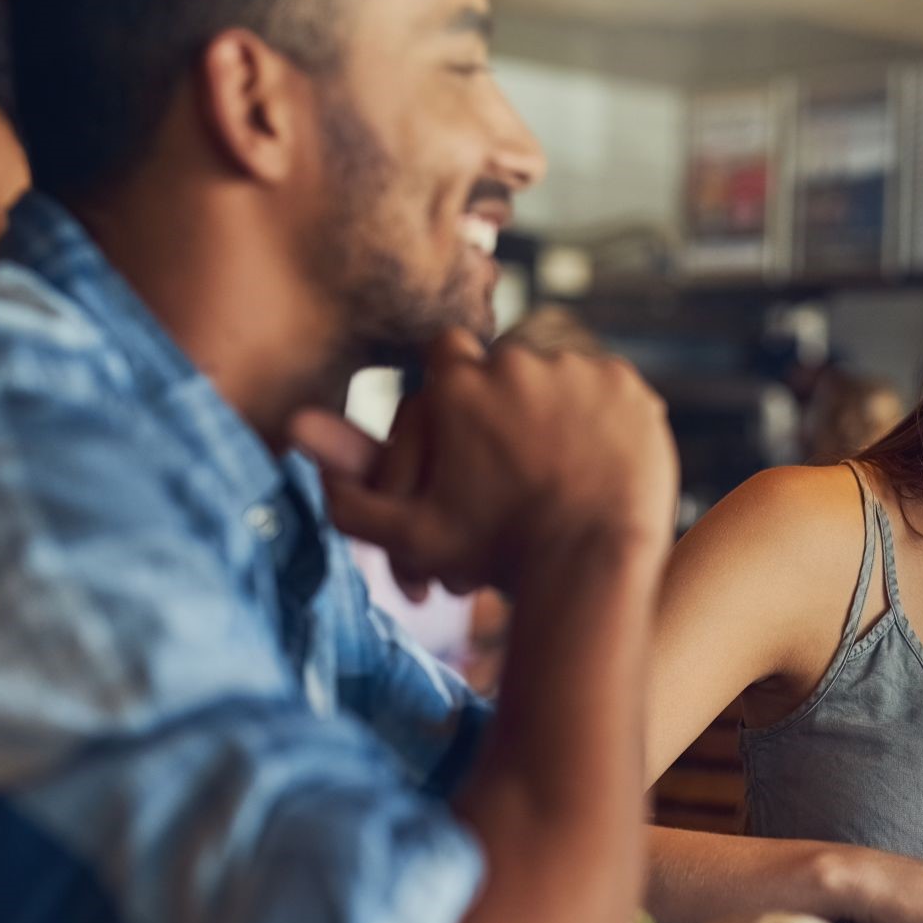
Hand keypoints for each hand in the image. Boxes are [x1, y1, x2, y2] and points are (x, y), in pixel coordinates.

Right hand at [291, 330, 677, 595]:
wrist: (590, 566)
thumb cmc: (495, 554)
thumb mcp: (410, 536)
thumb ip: (350, 492)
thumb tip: (293, 432)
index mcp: (458, 384)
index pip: (446, 355)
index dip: (456, 388)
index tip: (470, 423)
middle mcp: (515, 360)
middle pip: (506, 366)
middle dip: (509, 404)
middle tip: (520, 458)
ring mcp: (577, 369)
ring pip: (559, 376)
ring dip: (558, 408)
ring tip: (560, 464)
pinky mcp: (628, 386)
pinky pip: (610, 390)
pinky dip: (605, 418)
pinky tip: (598, 460)